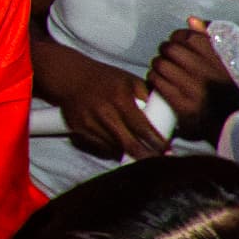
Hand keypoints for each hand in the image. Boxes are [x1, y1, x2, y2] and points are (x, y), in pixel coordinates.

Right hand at [47, 55, 164, 158]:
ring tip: (141, 154)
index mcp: (120, 99)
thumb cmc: (105, 79)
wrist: (71, 77)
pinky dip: (113, 148)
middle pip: (129, 143)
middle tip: (158, 160)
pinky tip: (121, 147)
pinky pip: (101, 146)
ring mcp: (90, 123)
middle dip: (146, 155)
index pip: (142, 127)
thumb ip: (145, 95)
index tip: (167, 149)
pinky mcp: (79, 129)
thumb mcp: (128, 80)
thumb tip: (163, 114)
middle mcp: (104, 113)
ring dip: (129, 153)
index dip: (156, 141)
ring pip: (115, 147)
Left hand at [147, 18, 238, 143]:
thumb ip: (214, 36)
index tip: (179, 46)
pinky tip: (159, 82)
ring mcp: (193, 86)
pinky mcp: (182, 103)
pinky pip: (157, 81)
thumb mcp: (236, 59)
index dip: (178, 39)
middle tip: (168, 59)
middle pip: (170, 48)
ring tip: (164, 71)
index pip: (187, 36)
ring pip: (160, 64)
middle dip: (166, 51)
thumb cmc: (237, 90)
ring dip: (158, 66)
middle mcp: (207, 69)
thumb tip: (191, 20)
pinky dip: (154, 79)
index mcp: (221, 56)